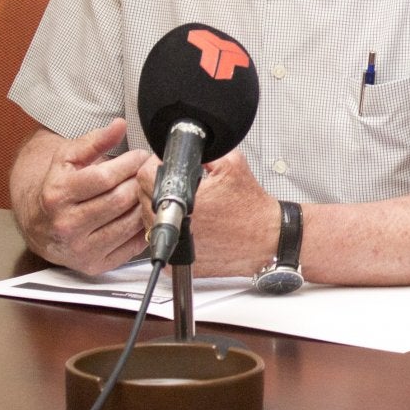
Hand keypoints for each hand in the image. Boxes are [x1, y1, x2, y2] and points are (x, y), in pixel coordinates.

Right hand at [14, 118, 150, 274]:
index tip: (140, 156)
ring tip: (146, 188)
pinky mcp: (95, 264)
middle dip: (141, 180)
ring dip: (145, 202)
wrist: (39, 224)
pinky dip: (143, 226)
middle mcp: (67, 225)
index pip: (104, 178)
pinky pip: (132, 244)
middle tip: (149, 170)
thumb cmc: (57, 188)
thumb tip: (119, 125)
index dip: (129, 163)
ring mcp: (81, 248)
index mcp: (56, 196)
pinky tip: (141, 211)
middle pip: (120, 199)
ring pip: (130, 222)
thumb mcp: (67, 159)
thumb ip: (94, 141)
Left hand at [138, 149, 278, 276]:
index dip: (154, 166)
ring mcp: (176, 247)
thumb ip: (204, 151)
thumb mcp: (233, 164)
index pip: (145, 176)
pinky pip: (160, 243)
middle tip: (181, 188)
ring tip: (189, 208)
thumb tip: (181, 148)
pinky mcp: (179, 262)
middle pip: (142, 198)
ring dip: (160, 211)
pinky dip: (170, 233)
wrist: (266, 238)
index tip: (164, 168)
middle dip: (157, 188)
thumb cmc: (252, 208)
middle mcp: (178, 226)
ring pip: (147, 222)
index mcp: (187, 199)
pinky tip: (191, 226)